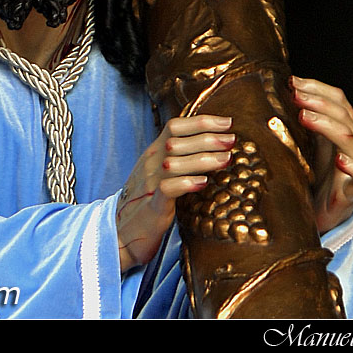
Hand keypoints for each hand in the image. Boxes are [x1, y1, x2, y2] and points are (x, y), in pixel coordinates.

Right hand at [116, 114, 235, 271]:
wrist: (120, 232)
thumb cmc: (147, 202)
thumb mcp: (159, 173)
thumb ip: (179, 159)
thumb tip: (211, 149)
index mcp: (153, 153)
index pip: (174, 126)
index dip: (201, 122)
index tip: (227, 123)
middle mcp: (150, 164)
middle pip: (176, 141)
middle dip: (207, 137)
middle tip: (232, 140)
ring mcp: (149, 184)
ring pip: (173, 162)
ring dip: (203, 159)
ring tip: (226, 159)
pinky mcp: (152, 206)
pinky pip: (166, 189)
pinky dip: (186, 183)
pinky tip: (203, 182)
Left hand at [291, 76, 352, 234]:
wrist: (319, 208)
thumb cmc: (314, 169)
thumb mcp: (305, 139)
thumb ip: (300, 117)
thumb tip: (280, 90)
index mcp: (344, 125)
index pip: (338, 99)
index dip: (318, 88)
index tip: (293, 83)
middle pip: (344, 116)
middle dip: (319, 103)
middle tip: (296, 97)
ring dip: (329, 127)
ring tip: (306, 118)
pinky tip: (340, 160)